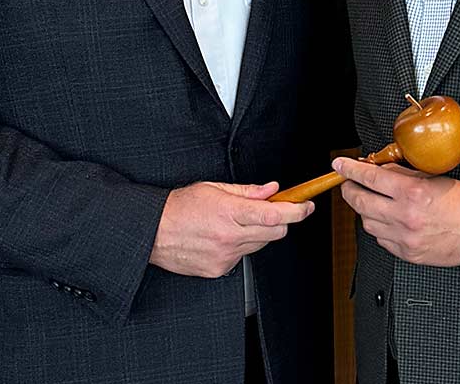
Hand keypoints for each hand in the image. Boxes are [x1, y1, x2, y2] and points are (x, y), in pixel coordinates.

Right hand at [150, 181, 313, 277]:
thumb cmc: (180, 207)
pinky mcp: (219, 270)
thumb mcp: (214, 188)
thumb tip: (272, 190)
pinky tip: (226, 237)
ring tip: (240, 222)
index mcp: (229, 212)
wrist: (153, 233)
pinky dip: (242, 246)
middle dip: (282, 221)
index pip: (274, 215)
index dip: (296, 211)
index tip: (306, 206)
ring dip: (260, 233)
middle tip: (278, 210)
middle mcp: (229, 236)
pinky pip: (242, 257)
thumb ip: (247, 191)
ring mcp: (225, 256)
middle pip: (274, 233)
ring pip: (260, 245)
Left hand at [333, 157, 459, 266]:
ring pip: (367, 223)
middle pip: (360, 202)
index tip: (339, 164)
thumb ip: (401, 174)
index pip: (369, 178)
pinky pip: (381, 240)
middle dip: (349, 189)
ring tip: (371, 200)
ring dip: (364, 209)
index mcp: (412, 193)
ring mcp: (405, 239)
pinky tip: (386, 219)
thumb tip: (377, 169)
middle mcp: (405, 217)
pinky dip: (378, 227)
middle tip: (348, 182)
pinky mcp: (408, 254)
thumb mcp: (432, 177)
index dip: (350, 169)